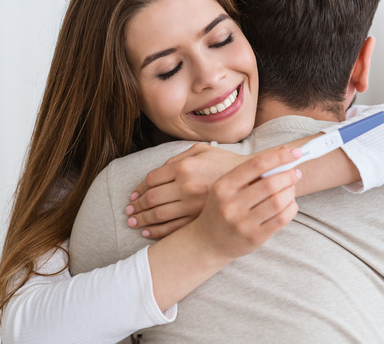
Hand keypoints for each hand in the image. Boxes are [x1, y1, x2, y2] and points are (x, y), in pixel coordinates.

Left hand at [126, 143, 248, 237]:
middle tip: (129, 212)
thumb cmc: (225, 163)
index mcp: (184, 166)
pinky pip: (173, 228)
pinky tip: (148, 233)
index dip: (139, 189)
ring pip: (159, 215)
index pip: (151, 179)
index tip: (133, 197)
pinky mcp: (200, 218)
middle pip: (152, 199)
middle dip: (137, 207)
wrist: (254, 180)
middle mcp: (186, 185)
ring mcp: (193, 204)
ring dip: (143, 220)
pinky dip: (158, 232)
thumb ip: (178, 158)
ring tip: (134, 223)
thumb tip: (158, 172)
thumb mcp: (202, 150)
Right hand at [188, 146, 300, 260]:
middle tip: (295, 173)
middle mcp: (230, 205)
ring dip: (291, 191)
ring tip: (291, 189)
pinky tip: (290, 203)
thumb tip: (284, 151)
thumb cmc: (221, 208)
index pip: (256, 165)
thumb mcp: (226, 188)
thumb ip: (251, 171)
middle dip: (288, 175)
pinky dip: (291, 207)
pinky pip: (281, 218)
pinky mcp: (254, 238)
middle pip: (270, 184)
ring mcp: (242, 223)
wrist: (207, 242)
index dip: (279, 156)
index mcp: (223, 186)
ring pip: (278, 201)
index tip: (295, 152)